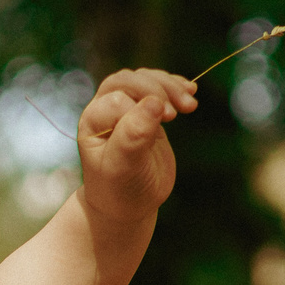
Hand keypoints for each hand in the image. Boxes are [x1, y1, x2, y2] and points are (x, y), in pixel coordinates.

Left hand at [77, 68, 195, 225]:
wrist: (128, 204)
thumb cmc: (120, 189)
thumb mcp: (123, 168)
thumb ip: (133, 136)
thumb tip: (154, 103)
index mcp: (93, 121)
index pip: (118, 97)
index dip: (143, 103)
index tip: (169, 118)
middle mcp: (106, 109)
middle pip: (130, 80)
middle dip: (158, 88)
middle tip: (181, 109)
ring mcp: (126, 108)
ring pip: (145, 79)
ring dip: (170, 86)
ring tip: (190, 105)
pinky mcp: (145, 111)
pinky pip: (158, 87)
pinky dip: (175, 86)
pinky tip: (191, 90)